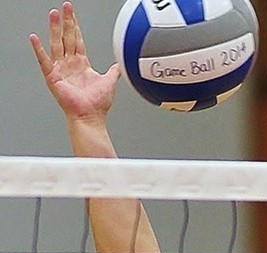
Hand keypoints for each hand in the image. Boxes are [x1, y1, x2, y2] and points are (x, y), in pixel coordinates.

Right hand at [30, 2, 119, 121]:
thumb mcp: (109, 82)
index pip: (77, 40)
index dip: (76, 26)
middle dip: (66, 22)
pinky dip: (39, 50)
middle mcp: (70, 64)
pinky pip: (45, 61)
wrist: (91, 116)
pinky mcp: (53, 77)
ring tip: (53, 15)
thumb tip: (119, 65)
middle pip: (67, 37)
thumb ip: (113, 72)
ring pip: (57, 44)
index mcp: (81, 64)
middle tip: (64, 7)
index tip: (72, 14)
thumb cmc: (97, 104)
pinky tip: (35, 39)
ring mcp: (60, 69)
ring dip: (54, 29)